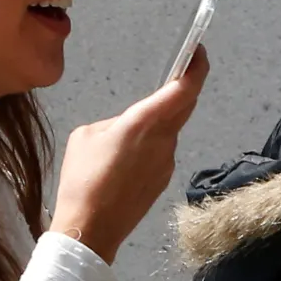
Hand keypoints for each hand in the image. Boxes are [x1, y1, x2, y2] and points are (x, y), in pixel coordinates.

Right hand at [49, 45, 210, 262]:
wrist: (91, 228)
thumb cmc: (82, 180)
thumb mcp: (87, 135)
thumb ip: (115, 123)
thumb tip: (128, 128)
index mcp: (145, 123)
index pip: (184, 89)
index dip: (197, 68)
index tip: (198, 52)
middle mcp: (164, 141)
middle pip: (185, 107)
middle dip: (184, 87)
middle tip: (178, 72)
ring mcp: (167, 163)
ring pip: (170, 132)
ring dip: (158, 123)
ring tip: (125, 134)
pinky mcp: (163, 180)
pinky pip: (161, 153)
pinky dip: (150, 146)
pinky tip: (125, 160)